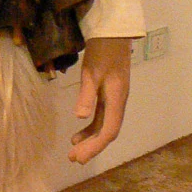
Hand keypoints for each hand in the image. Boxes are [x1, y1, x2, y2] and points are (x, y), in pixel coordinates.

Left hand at [70, 37, 130, 164]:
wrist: (113, 33)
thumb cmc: (102, 50)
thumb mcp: (91, 72)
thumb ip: (86, 95)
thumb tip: (80, 117)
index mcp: (116, 98)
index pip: (109, 130)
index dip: (95, 146)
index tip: (79, 156)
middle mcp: (118, 101)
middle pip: (107, 131)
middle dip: (91, 146)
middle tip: (73, 158)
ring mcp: (114, 98)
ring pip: (104, 125)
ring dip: (90, 138)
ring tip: (73, 149)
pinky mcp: (109, 93)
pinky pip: (101, 115)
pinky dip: (90, 126)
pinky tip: (78, 133)